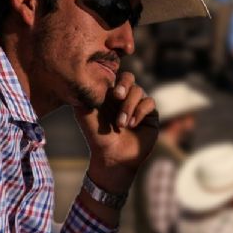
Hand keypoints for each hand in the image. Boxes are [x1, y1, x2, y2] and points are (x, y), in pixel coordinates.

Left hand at [73, 72, 157, 193]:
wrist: (113, 157)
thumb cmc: (97, 137)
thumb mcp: (85, 116)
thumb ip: (84, 97)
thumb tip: (82, 79)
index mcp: (109, 94)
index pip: (114, 76)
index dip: (114, 80)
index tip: (111, 93)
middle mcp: (124, 97)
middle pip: (129, 77)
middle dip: (124, 85)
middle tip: (118, 96)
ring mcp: (138, 104)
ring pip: (139, 91)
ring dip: (129, 107)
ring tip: (122, 124)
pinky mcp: (150, 114)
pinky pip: (149, 102)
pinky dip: (140, 112)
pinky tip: (132, 125)